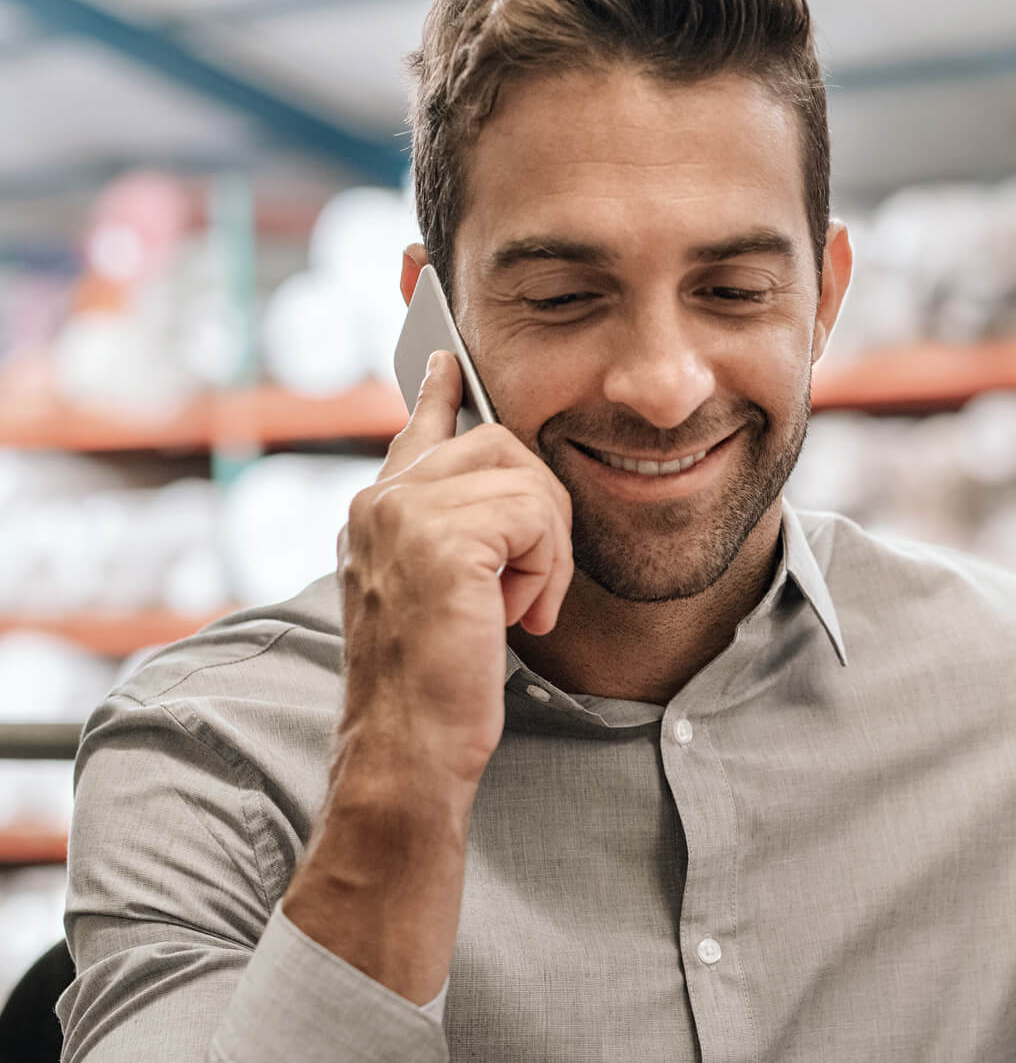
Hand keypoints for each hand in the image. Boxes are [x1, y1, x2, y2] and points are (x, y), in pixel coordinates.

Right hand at [336, 350, 574, 784]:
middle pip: (502, 444)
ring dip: (547, 548)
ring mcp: (403, 513)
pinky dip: (546, 569)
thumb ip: (457, 534)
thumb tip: (506, 486)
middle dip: (541, 513)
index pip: (418, 430)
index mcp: (375, 512)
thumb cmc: (435, 687)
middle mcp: (378, 500)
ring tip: (517, 606)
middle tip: (527, 586)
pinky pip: (536, 515)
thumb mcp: (443, 594)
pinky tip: (519, 615)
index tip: (446, 358)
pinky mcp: (440, 537)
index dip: (440, 393)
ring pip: (526, 477)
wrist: (408, 750)